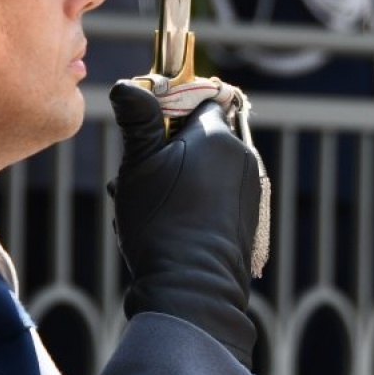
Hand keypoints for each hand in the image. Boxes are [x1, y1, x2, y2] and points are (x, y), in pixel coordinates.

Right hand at [106, 81, 260, 366]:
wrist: (193, 290)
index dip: (167, 111)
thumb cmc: (162, 224)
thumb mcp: (138, 166)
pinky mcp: (247, 221)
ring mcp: (248, 191)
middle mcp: (241, 158)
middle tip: (135, 179)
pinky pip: (213, 199)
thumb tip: (125, 85)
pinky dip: (190, 206)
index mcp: (217, 137)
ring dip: (172, 182)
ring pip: (202, 172)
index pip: (197, 101)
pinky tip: (164, 230)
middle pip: (197, 139)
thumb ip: (137, 121)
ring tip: (142, 210)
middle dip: (164, 153)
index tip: (145, 133)